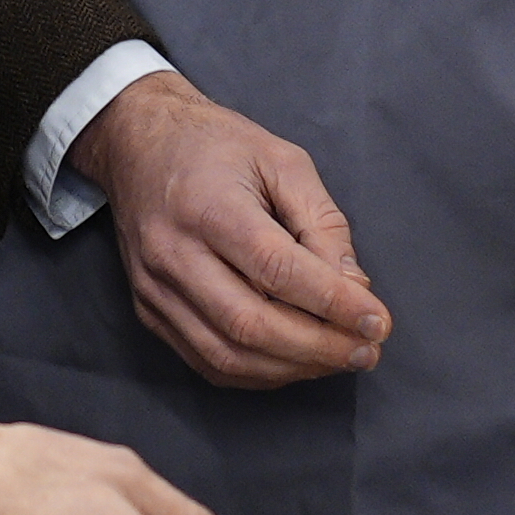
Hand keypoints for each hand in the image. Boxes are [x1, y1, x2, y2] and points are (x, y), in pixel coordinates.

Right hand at [79, 73, 388, 387]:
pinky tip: (293, 361)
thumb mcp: (283, 161)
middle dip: (319, 347)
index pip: (277, 269)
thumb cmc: (214, 146)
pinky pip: (206, 360)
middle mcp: (173, 252)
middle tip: (367, 351)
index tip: (378, 321)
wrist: (137, 143)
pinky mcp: (148, 309)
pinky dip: (257, 372)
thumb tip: (354, 287)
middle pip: (251, 323)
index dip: (333, 303)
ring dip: (292, 367)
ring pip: (227, 354)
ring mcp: (154, 287)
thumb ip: (322, 223)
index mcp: (207, 206)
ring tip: (338, 359)